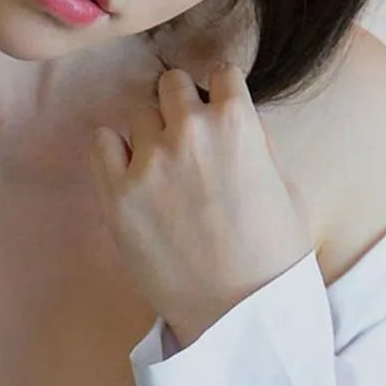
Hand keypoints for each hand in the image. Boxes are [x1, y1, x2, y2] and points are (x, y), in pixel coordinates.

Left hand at [87, 62, 315, 347]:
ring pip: (137, 113)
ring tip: (163, 169)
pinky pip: (102, 141)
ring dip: (149, 132)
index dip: (220, 94)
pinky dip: (115, 151)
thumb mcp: (284, 185)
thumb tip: (229, 118)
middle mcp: (190, 132)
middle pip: (171, 84)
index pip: (220, 72)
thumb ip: (253, 141)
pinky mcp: (117, 193)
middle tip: (187, 141)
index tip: (217, 113)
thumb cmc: (272, 255)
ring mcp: (149, 161)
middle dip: (180, 106)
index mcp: (238, 123)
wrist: (237, 313)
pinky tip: (134, 176)